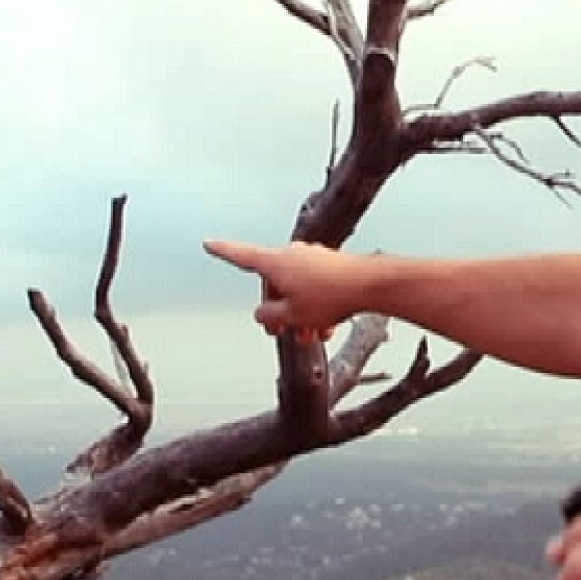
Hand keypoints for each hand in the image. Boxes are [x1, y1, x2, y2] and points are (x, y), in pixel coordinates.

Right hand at [202, 239, 369, 341]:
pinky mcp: (331, 265)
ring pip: (297, 289)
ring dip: (300, 313)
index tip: (208, 243)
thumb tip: (262, 312)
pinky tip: (326, 328)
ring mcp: (313, 258)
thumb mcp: (292, 315)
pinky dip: (316, 307)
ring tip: (310, 336)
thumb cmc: (331, 296)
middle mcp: (292, 255)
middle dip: (278, 310)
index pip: (242, 256)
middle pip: (274, 283)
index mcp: (276, 262)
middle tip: (281, 332)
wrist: (372, 285)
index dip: (223, 252)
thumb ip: (269, 315)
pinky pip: (315, 287)